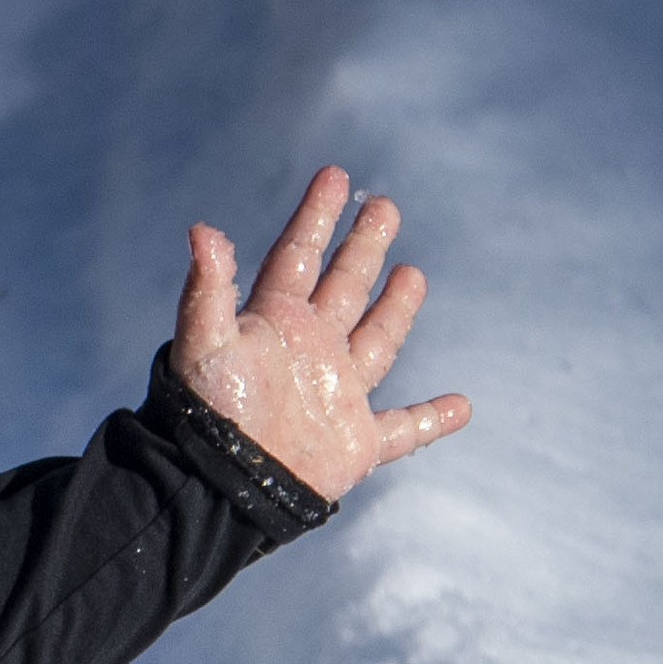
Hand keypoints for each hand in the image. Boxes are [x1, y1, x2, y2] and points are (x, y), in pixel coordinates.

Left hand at [175, 167, 469, 502]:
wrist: (218, 487)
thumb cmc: (208, 415)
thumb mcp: (203, 345)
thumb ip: (207, 289)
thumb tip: (201, 230)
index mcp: (274, 324)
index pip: (299, 256)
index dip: (317, 217)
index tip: (335, 176)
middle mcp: (308, 352)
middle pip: (343, 287)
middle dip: (363, 247)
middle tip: (384, 206)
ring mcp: (333, 396)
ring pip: (374, 343)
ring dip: (394, 310)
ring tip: (412, 274)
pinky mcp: (353, 443)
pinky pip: (404, 430)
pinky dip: (432, 420)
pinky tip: (461, 407)